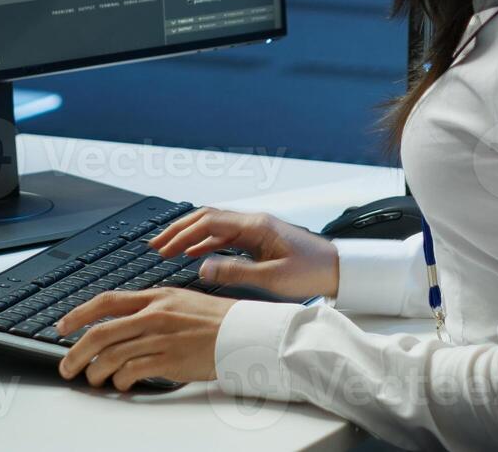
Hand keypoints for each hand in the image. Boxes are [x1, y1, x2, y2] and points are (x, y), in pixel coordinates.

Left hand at [56, 289, 236, 389]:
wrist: (244, 332)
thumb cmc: (215, 319)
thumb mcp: (179, 301)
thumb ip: (151, 308)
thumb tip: (123, 321)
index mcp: (155, 297)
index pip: (106, 301)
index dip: (78, 314)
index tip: (63, 326)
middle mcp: (154, 315)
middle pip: (101, 332)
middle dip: (76, 352)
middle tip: (67, 365)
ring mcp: (161, 337)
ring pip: (112, 355)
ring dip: (96, 371)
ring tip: (93, 379)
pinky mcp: (170, 360)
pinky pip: (132, 372)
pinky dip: (120, 381)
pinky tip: (120, 384)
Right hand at [149, 208, 339, 299]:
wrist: (340, 270)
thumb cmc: (313, 272)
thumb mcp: (272, 278)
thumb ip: (235, 271)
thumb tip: (202, 267)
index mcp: (256, 226)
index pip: (209, 221)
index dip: (183, 233)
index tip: (163, 246)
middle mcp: (254, 222)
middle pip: (208, 218)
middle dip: (180, 230)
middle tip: (157, 245)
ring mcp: (257, 230)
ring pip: (215, 227)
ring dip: (191, 237)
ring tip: (168, 250)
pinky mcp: (260, 240)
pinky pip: (226, 237)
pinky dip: (206, 243)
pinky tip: (195, 255)